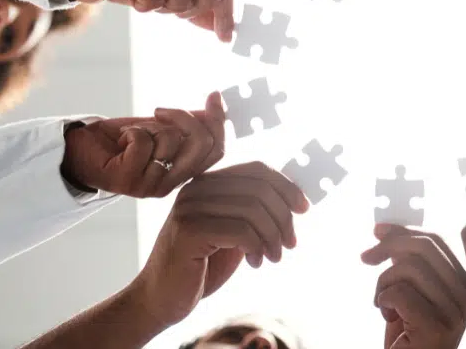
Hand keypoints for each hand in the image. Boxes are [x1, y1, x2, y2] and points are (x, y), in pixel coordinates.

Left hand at [60, 91, 226, 197]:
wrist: (79, 150)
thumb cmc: (119, 140)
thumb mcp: (160, 127)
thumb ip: (188, 123)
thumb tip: (216, 106)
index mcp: (183, 173)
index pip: (217, 151)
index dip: (219, 121)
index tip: (213, 96)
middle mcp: (171, 184)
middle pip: (202, 145)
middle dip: (184, 117)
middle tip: (159, 111)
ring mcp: (151, 185)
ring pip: (171, 140)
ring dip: (148, 127)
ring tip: (132, 134)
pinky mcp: (129, 180)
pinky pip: (143, 142)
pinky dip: (132, 131)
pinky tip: (121, 140)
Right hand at [129, 161, 308, 326]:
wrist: (162, 297)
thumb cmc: (202, 265)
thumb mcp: (234, 229)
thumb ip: (254, 210)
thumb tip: (295, 196)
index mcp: (208, 182)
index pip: (257, 168)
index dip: (286, 186)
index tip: (304, 209)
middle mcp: (197, 189)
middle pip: (259, 188)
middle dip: (283, 217)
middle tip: (289, 243)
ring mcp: (189, 208)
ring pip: (253, 209)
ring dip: (273, 236)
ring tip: (274, 256)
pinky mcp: (188, 232)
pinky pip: (241, 231)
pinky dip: (257, 247)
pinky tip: (256, 262)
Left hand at [361, 224, 465, 348]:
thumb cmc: (408, 332)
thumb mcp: (408, 288)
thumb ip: (405, 258)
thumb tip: (382, 230)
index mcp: (464, 280)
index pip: (437, 239)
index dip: (403, 230)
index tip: (376, 232)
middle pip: (424, 247)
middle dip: (388, 248)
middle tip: (365, 258)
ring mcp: (455, 312)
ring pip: (409, 269)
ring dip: (383, 283)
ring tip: (382, 302)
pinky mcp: (436, 328)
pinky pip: (400, 293)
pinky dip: (383, 300)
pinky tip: (386, 314)